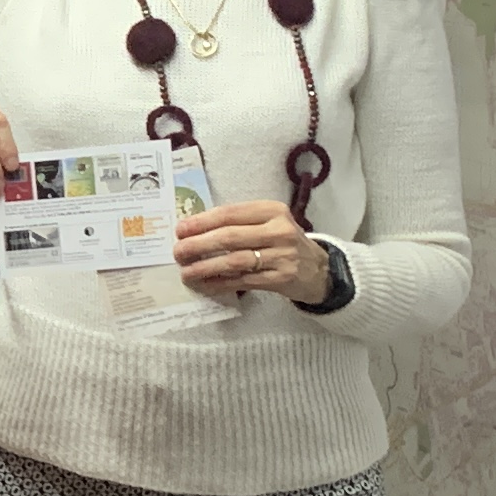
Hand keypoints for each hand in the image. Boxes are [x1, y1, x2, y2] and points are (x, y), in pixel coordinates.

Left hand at [174, 200, 328, 304]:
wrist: (317, 268)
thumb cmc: (283, 242)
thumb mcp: (268, 223)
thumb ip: (239, 223)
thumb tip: (195, 230)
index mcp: (272, 210)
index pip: (231, 213)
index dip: (202, 221)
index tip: (180, 230)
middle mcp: (279, 230)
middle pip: (230, 237)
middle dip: (199, 245)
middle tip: (178, 252)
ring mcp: (282, 255)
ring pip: (235, 261)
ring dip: (206, 267)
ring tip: (186, 272)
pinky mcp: (281, 278)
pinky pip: (243, 281)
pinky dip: (220, 283)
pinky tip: (204, 285)